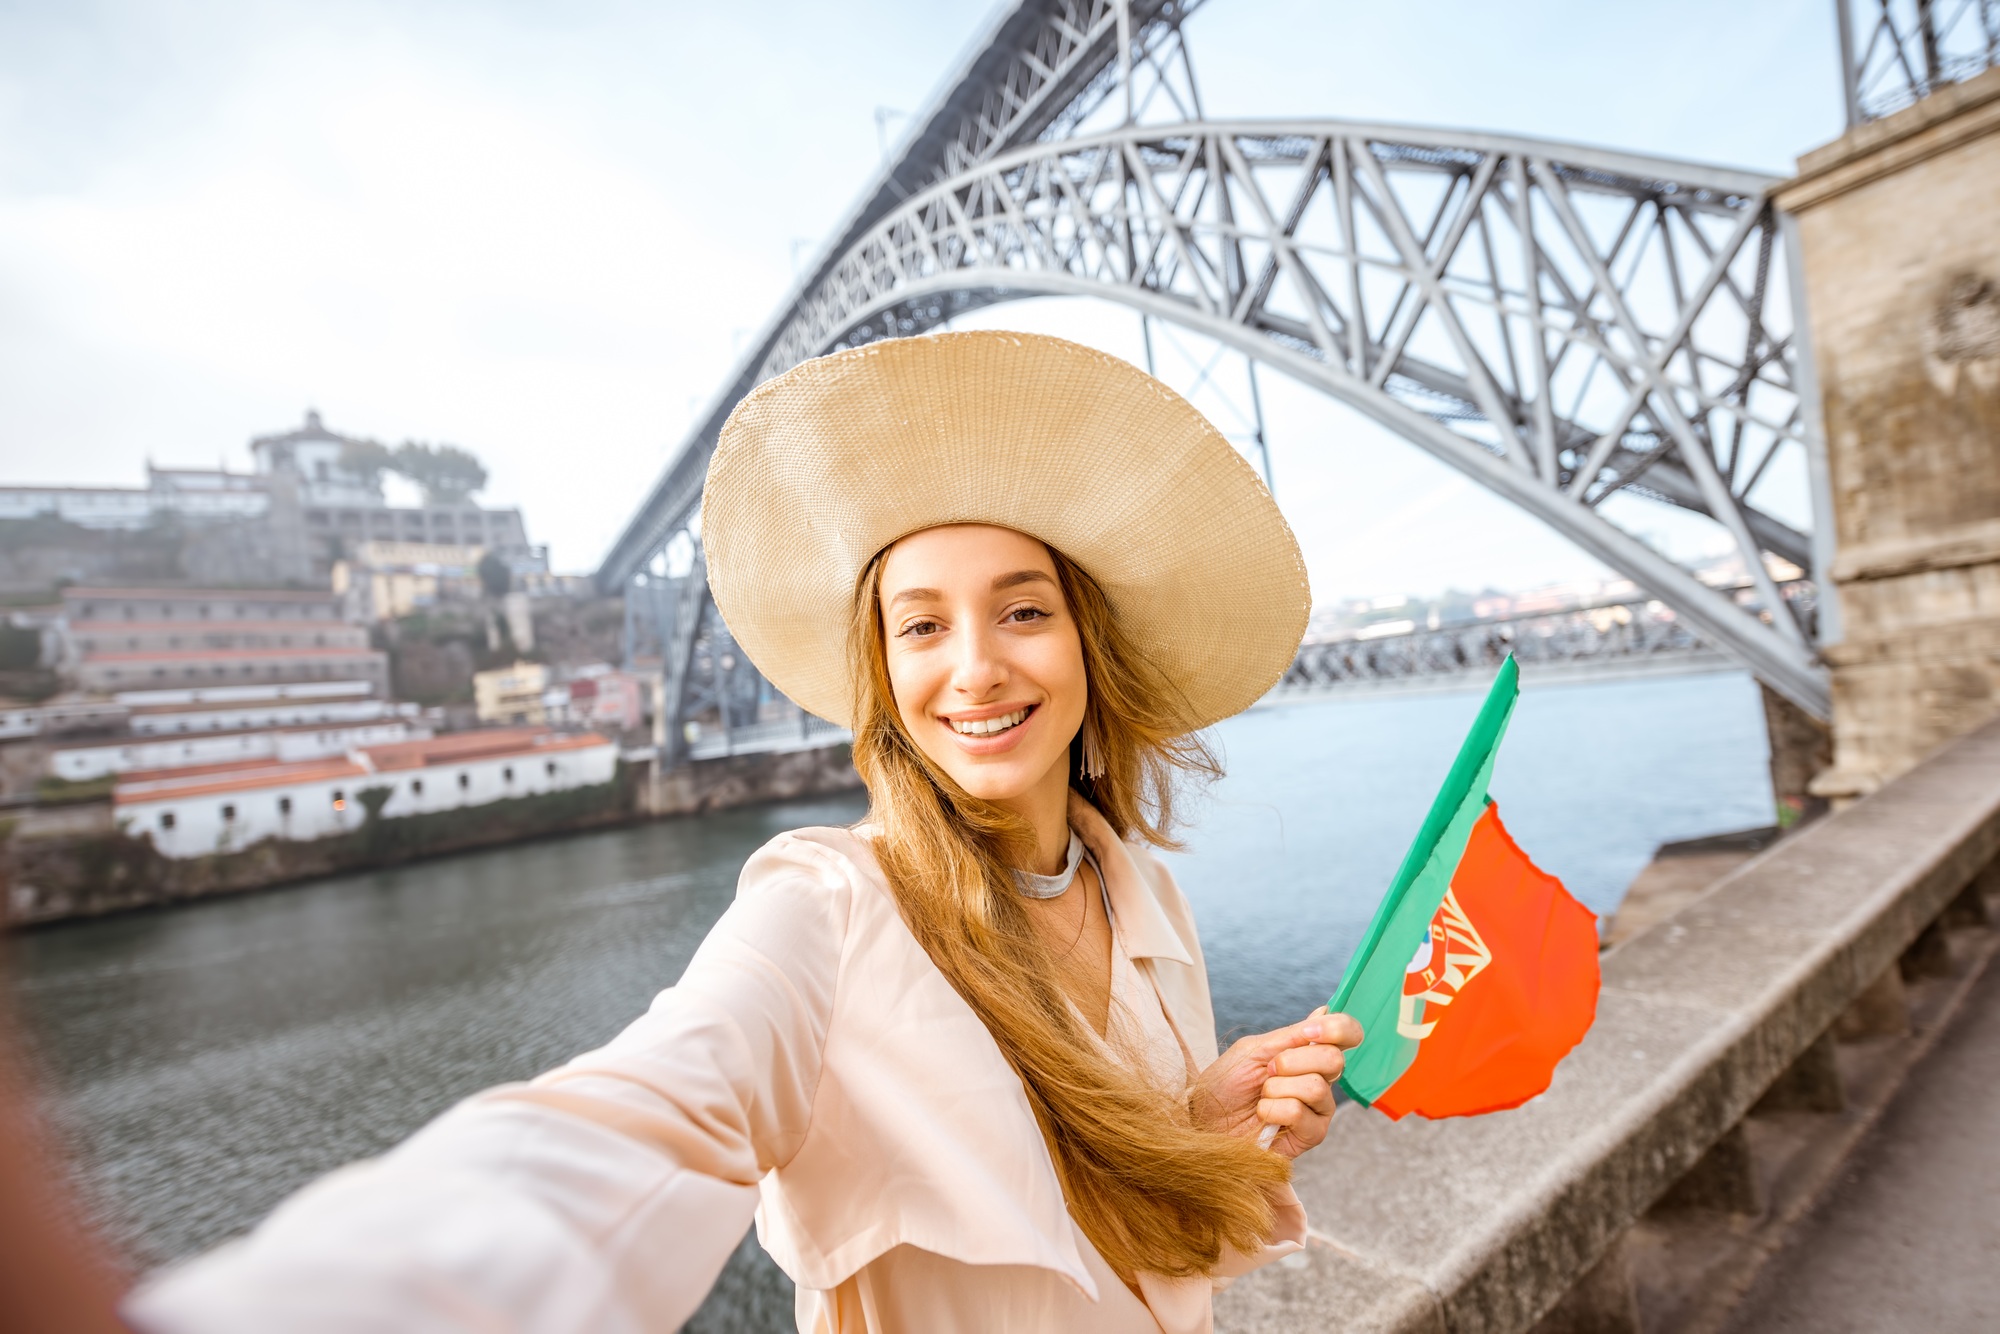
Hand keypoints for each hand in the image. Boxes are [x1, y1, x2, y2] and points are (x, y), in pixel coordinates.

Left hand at [1189, 1008, 1362, 1158]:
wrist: (1205, 1120)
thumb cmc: (1225, 1084)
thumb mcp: (1253, 1050)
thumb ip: (1291, 1036)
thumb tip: (1325, 1010)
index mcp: (1309, 1053)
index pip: (1347, 1034)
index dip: (1338, 1028)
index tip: (1309, 1032)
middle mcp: (1321, 1078)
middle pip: (1333, 1059)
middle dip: (1291, 1061)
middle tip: (1267, 1071)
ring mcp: (1319, 1108)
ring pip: (1316, 1087)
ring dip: (1277, 1088)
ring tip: (1262, 1096)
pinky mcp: (1312, 1134)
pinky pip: (1301, 1113)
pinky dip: (1273, 1109)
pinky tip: (1263, 1115)